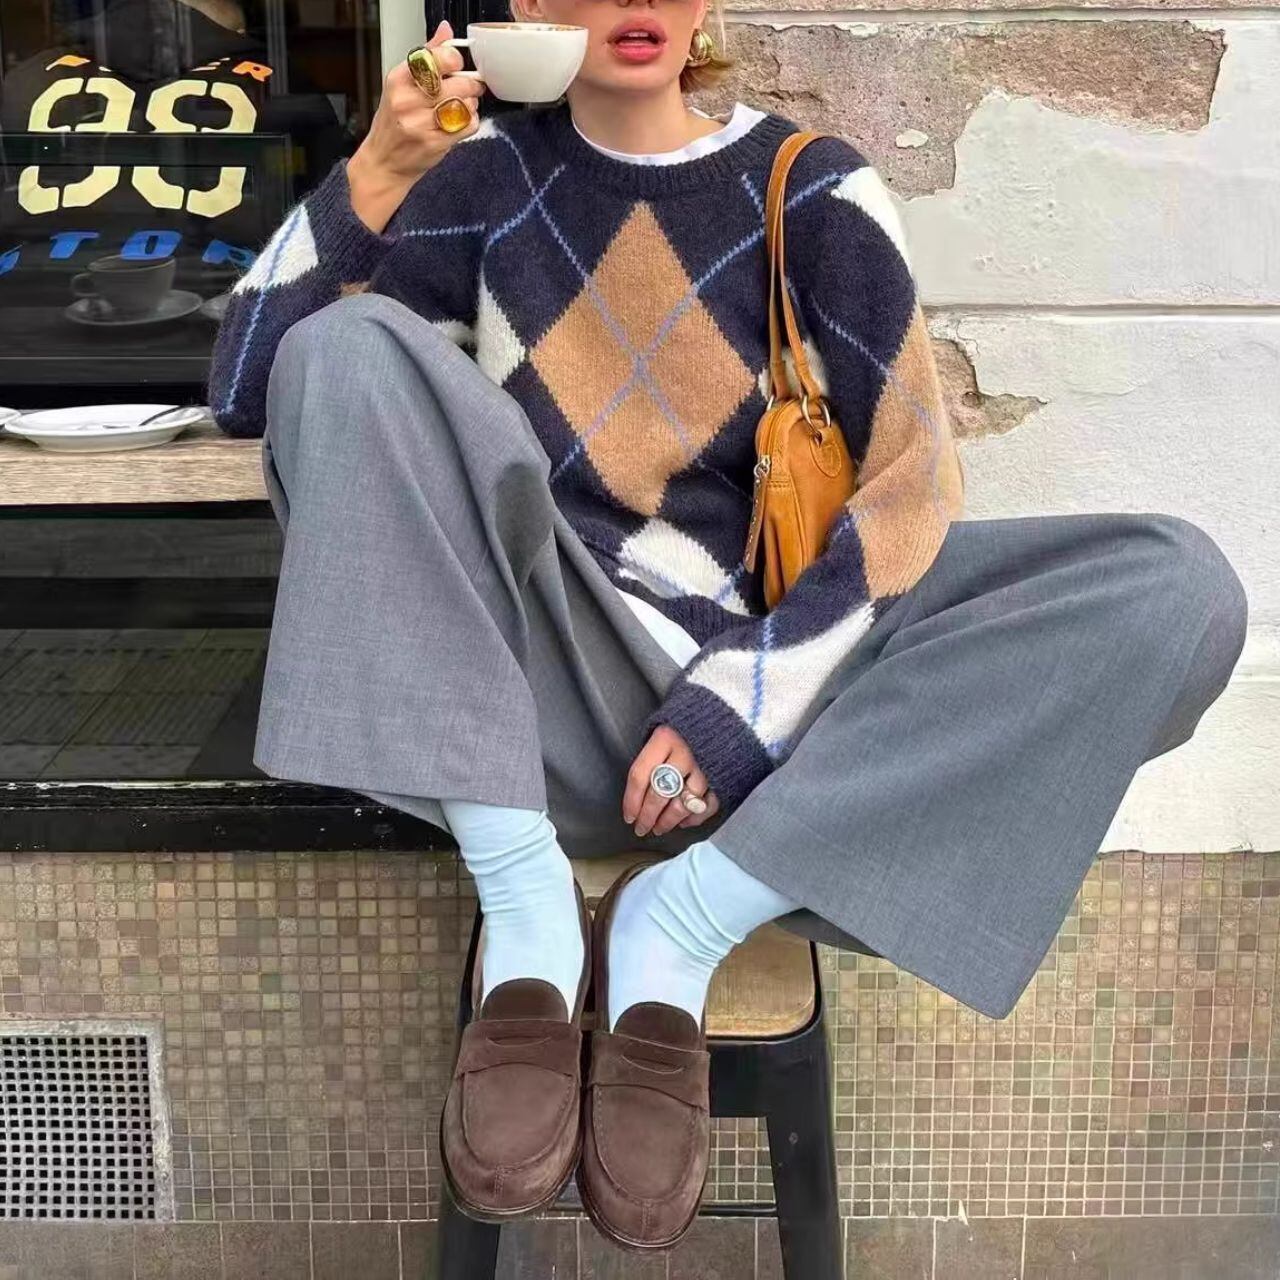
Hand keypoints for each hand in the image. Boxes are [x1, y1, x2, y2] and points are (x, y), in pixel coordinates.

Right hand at [346, 20, 485, 231]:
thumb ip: (426, 56)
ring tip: (464, 104)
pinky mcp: (435, 144)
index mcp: (399, 79)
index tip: (458, 64)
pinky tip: (461, 121)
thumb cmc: (394, 122)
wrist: (384, 162)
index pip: (434, 58)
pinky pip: (466, 126)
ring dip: (471, 103)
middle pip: (455, 82)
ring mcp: (420, 124)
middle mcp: (407, 101)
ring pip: (464, 104)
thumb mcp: (402, 84)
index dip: (454, 59)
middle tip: (472, 85)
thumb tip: (445, 31)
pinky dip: (470, 121)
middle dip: (471, 83)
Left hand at [624, 726, 720, 838]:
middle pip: (660, 794)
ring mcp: (706, 766)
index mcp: (665, 738)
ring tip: (660, 828)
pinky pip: (708, 805)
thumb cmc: (691, 718)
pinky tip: (684, 823)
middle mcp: (685, 753)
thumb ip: (653, 753)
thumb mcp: (666, 725)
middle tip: (642, 829)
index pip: (640, 776)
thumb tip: (640, 788)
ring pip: (683, 804)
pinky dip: (695, 818)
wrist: (732, 707)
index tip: (629, 817)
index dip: (631, 801)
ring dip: (669, 821)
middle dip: (648, 817)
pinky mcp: (725, 777)